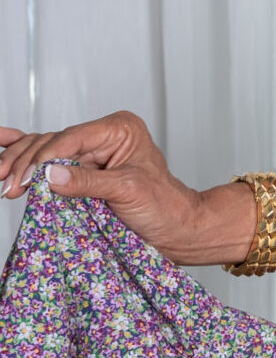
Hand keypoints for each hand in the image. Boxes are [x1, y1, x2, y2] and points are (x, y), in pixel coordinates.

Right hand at [0, 112, 251, 265]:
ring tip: (2, 181)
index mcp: (119, 129)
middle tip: (9, 187)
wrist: (175, 228)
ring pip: (42, 151)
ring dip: (17, 165)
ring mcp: (89, 152)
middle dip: (25, 164)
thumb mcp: (128, 190)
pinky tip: (1, 147)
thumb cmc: (164, 206)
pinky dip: (22, 156)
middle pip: (50, 142)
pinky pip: (45, 160)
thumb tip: (49, 174)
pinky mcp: (79, 170)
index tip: (26, 180)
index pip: (70, 138)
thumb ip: (88, 182)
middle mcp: (102, 136)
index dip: (44, 157)